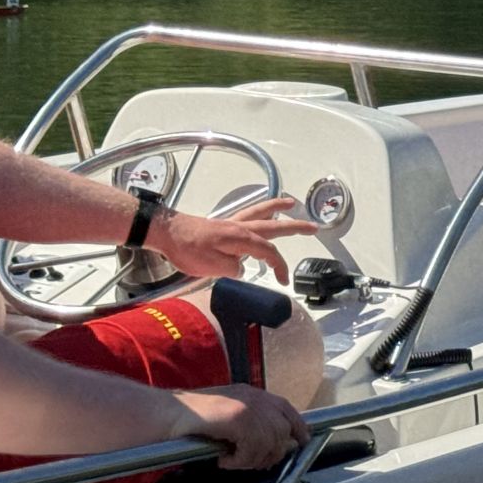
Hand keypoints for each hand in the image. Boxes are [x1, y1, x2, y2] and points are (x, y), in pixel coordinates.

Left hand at [147, 195, 318, 282]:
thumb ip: (232, 268)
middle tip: (314, 227)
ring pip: (262, 212)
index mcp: (241, 239)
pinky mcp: (224, 223)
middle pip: (274, 226)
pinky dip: (262, 209)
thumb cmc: (188, 249)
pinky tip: (264, 212)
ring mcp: (233, 222)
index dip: (279, 266)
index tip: (283, 280)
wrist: (168, 232)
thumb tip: (242, 269)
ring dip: (278, 207)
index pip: (268, 252)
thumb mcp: (211, 266)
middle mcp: (241, 227)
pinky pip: (249, 212)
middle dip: (295, 227)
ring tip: (292, 203)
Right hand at [172, 384, 308, 469]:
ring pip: (269, 443)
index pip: (287, 409)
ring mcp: (247, 406)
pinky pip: (252, 448)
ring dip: (251, 459)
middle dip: (270, 453)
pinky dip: (238, 460)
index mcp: (253, 394)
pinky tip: (223, 459)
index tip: (302, 443)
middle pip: (282, 432)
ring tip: (231, 460)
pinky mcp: (238, 417)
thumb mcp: (228, 416)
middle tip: (247, 462)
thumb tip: (275, 445)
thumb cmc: (191, 421)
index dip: (298, 427)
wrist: (165, 414)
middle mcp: (254, 397)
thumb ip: (251, 424)